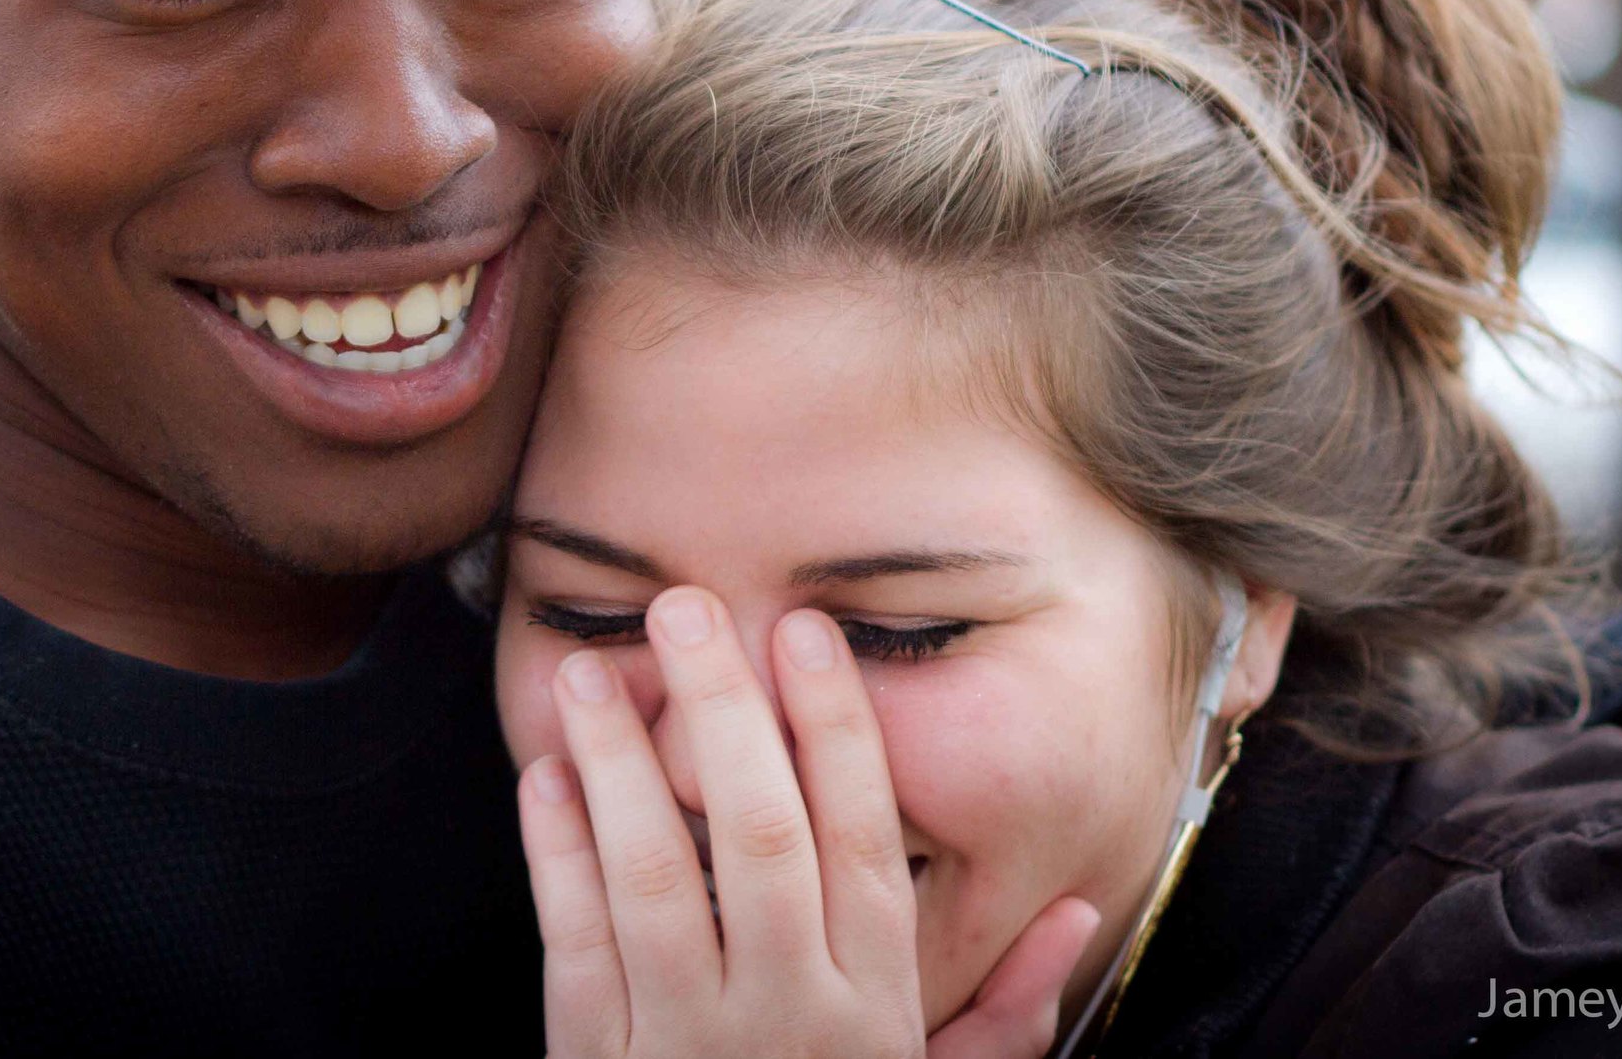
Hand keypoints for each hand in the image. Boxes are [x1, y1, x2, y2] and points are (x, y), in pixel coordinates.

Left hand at [516, 585, 1098, 1058]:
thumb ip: (1010, 1013)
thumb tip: (1079, 910)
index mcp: (873, 1008)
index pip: (860, 840)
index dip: (834, 728)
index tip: (804, 633)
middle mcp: (786, 1016)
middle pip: (758, 835)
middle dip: (722, 712)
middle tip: (687, 608)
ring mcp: (688, 1044)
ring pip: (652, 880)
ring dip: (619, 767)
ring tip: (593, 672)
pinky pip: (572, 949)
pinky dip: (552, 858)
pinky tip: (542, 777)